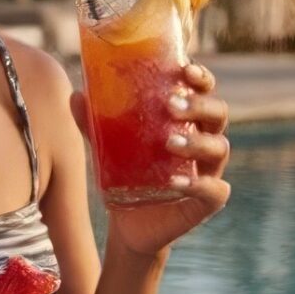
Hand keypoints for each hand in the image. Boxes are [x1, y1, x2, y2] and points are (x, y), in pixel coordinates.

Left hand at [72, 62, 232, 259]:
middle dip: (199, 105)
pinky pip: (213, 190)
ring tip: (170, 142)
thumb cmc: (126, 175)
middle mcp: (205, 141)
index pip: (204, 91)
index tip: (185, 68)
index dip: (201, 78)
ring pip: (218, 148)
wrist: (129, 225)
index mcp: (188, 120)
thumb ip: (94, 123)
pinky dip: (197, 184)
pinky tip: (175, 181)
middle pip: (217, 114)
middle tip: (171, 105)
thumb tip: (75, 96)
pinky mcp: (208, 202)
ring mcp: (210, 172)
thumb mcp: (108, 147)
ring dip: (197, 141)